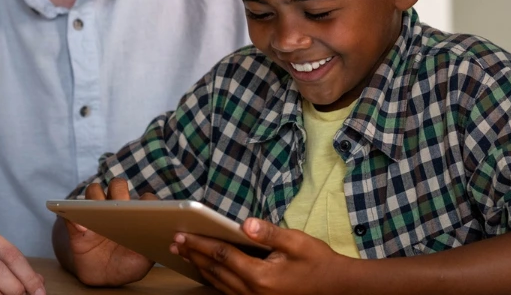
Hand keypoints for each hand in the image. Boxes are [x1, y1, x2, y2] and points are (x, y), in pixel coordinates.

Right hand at [65, 177, 156, 285]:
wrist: (104, 276)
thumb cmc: (128, 264)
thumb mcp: (144, 262)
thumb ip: (151, 253)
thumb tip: (153, 242)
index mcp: (136, 213)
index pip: (145, 197)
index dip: (146, 200)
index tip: (146, 210)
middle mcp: (116, 207)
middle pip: (117, 186)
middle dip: (120, 191)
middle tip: (121, 205)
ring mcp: (95, 213)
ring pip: (93, 192)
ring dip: (95, 198)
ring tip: (97, 212)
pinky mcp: (76, 225)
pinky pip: (70, 214)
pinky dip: (73, 217)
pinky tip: (81, 229)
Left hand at [171, 218, 352, 294]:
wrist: (335, 287)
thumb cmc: (317, 262)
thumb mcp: (297, 242)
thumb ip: (269, 232)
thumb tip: (245, 222)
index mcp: (260, 276)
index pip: (222, 255)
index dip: (200, 243)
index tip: (183, 234)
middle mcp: (253, 292)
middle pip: (214, 270)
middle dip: (193, 254)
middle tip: (174, 242)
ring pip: (218, 283)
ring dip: (199, 267)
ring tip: (183, 254)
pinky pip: (227, 291)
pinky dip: (213, 279)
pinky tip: (206, 271)